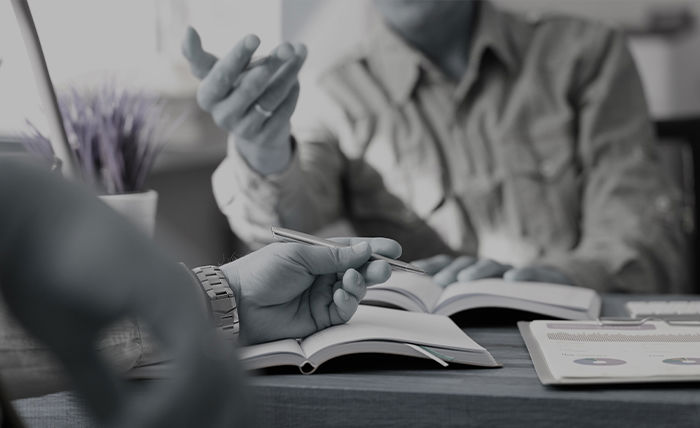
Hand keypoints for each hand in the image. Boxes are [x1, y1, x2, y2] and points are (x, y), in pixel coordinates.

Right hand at [182, 27, 306, 173]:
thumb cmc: (232, 87)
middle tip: (286, 47)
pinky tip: (296, 76)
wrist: (251, 125)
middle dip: (270, 64)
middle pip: (249, 87)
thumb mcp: (216, 69)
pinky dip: (292, 91)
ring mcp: (244, 129)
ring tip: (298, 52)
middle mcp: (222, 115)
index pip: (220, 75)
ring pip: (270, 98)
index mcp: (207, 95)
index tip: (255, 37)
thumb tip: (189, 32)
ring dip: (288, 73)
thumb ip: (203, 52)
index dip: (236, 57)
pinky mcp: (265, 137)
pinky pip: (283, 110)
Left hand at [221, 238, 401, 343]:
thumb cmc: (263, 271)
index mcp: (316, 255)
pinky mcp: (320, 320)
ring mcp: (322, 298)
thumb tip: (365, 249)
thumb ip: (334, 256)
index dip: (372, 249)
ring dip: (360, 283)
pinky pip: (344, 309)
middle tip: (384, 268)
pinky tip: (342, 293)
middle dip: (373, 269)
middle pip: (357, 270)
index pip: (350, 250)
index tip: (393, 249)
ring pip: (355, 290)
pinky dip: (349, 301)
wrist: (239, 303)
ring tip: (354, 278)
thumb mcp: (300, 255)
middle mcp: (322, 276)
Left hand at [412, 255, 573, 286]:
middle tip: (437, 283)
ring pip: (495, 267)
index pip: (449, 266)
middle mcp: (493, 270)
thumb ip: (460, 300)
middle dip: (451, 272)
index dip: (432, 267)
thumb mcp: (487, 300)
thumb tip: (427, 309)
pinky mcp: (545, 276)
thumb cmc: (516, 299)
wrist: (564, 288)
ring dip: (478, 271)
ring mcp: (517, 271)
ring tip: (465, 280)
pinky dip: (523, 274)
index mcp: (476, 274)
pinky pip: (533, 273)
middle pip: (468, 265)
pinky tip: (512, 280)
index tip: (415, 274)